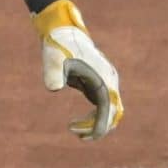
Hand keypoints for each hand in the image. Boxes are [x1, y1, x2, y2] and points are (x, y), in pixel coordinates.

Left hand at [32, 0, 123, 140]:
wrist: (62, 31)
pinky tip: (75, 123)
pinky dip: (93, 117)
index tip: (82, 136)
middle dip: (98, 128)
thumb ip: (53, 72)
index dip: (98, 126)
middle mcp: (109, 81)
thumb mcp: (53, 59)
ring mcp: (105, 82)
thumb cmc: (58, 46)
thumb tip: (53, 89)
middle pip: (114, 114)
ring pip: (109, 111)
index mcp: (103, 78)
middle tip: (77, 136)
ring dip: (96, 124)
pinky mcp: (98, 83)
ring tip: (73, 130)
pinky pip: (102, 106)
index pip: (108, 109)